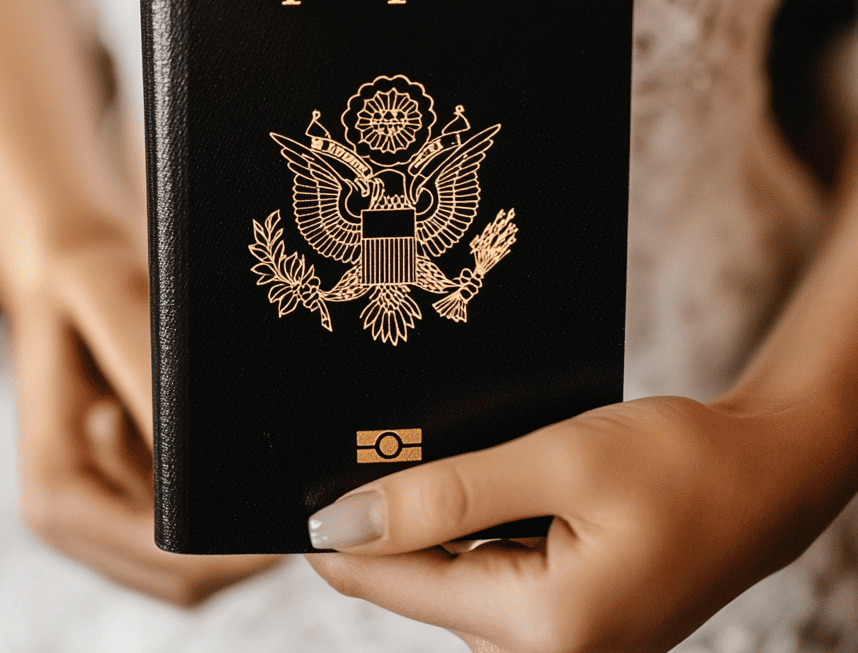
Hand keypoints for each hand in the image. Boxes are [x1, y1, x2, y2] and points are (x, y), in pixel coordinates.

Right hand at [10, 238, 278, 603]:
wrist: (63, 275)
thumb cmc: (81, 280)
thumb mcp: (112, 301)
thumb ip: (151, 369)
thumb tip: (200, 439)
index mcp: (58, 489)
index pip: (161, 554)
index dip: (231, 549)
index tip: (290, 514)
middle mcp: (76, 519)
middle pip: (186, 577)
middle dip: (247, 542)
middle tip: (308, 482)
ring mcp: (108, 514)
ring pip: (198, 563)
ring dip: (241, 520)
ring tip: (272, 447)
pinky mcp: (136, 497)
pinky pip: (198, 527)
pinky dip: (231, 499)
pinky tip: (248, 445)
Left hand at [306, 396, 835, 652]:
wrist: (763, 479)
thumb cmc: (678, 464)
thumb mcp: (558, 461)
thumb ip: (448, 496)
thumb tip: (339, 524)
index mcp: (541, 631)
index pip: (391, 579)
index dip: (339, 524)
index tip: (302, 468)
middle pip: (414, 578)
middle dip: (394, 508)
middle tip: (393, 433)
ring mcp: (551, 644)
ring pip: (446, 571)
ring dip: (437, 511)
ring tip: (457, 449)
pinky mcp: (559, 620)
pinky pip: (483, 571)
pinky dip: (471, 522)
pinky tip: (489, 479)